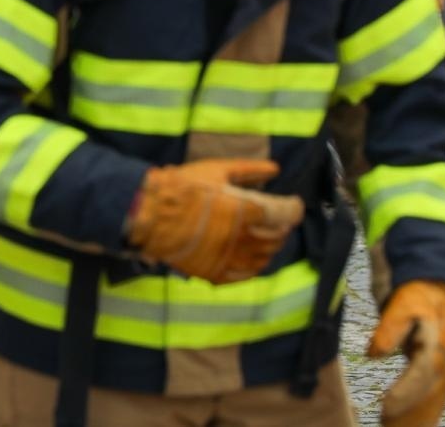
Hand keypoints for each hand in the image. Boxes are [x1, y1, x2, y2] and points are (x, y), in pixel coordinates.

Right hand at [125, 158, 304, 283]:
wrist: (149, 213)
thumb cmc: (182, 186)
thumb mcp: (216, 169)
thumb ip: (249, 170)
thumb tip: (275, 169)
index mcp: (247, 210)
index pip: (287, 214)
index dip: (294, 207)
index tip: (293, 202)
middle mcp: (244, 238)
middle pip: (278, 236)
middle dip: (283, 225)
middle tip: (277, 217)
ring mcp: (230, 258)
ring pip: (265, 257)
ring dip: (270, 245)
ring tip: (264, 234)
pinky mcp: (215, 272)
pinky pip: (245, 274)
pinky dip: (254, 265)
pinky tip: (251, 255)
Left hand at [368, 280, 444, 426]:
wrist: (440, 292)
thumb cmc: (417, 298)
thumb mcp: (401, 305)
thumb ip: (388, 329)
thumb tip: (373, 354)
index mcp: (436, 345)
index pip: (422, 373)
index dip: (406, 391)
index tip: (386, 406)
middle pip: (429, 394)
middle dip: (410, 414)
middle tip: (387, 426)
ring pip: (434, 401)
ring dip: (418, 418)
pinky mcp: (443, 375)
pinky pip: (435, 399)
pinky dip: (424, 415)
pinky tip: (408, 425)